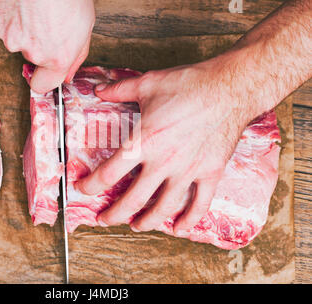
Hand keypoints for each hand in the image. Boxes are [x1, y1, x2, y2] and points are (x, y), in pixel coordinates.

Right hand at [0, 0, 94, 92]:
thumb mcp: (86, 26)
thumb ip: (76, 55)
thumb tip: (67, 74)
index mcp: (57, 58)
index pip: (43, 86)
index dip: (43, 78)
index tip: (44, 72)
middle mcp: (34, 53)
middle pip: (31, 57)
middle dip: (37, 43)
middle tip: (46, 19)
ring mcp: (12, 40)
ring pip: (16, 40)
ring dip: (22, 28)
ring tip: (34, 6)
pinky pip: (2, 25)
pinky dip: (8, 16)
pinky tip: (20, 2)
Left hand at [76, 58, 253, 232]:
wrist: (230, 87)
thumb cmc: (189, 84)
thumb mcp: (147, 83)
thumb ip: (118, 90)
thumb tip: (98, 90)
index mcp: (144, 142)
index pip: (109, 174)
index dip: (90, 186)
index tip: (82, 189)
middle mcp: (164, 162)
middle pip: (133, 200)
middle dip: (114, 214)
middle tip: (103, 219)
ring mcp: (188, 171)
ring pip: (164, 208)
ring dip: (146, 222)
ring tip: (136, 226)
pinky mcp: (211, 173)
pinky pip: (200, 204)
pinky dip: (189, 220)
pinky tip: (179, 229)